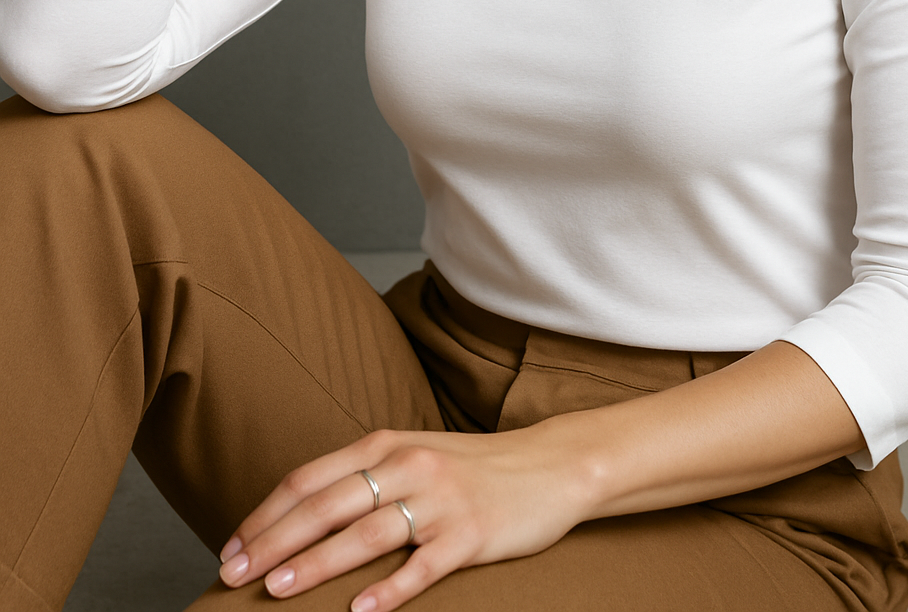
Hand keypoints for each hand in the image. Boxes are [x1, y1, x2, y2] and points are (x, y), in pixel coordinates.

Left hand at [217, 419, 591, 609]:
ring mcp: (439, 500)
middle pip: (326, 505)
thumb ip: (363, 478)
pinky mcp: (470, 534)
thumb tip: (300, 518)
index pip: (308, 479)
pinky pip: (423, 566)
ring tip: (278, 591)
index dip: (265, 515)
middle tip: (233, 575)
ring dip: (317, 563)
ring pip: (366, 533)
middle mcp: (407, 466)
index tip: (230, 549)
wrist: (549, 465)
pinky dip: (390, 590)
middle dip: (273, 542)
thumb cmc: (470, 468)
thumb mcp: (412, 457)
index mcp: (385, 445)